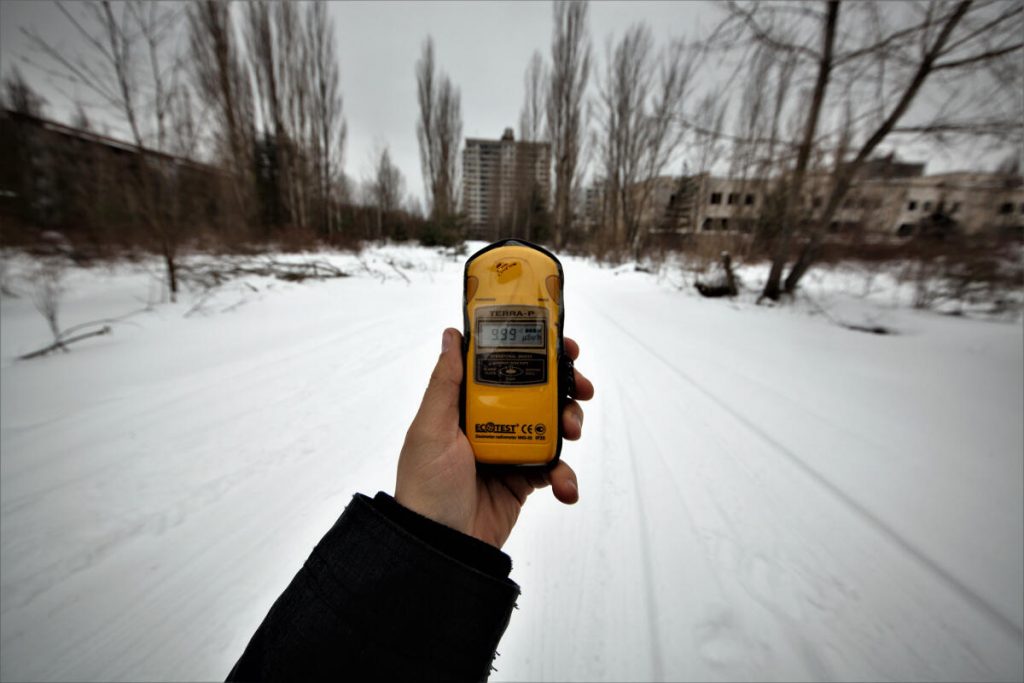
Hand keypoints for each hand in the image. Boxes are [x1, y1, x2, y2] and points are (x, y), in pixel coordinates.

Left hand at [395, 328, 594, 547]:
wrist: (440, 547)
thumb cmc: (427, 486)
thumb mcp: (430, 429)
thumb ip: (446, 383)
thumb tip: (452, 335)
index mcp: (466, 405)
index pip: (503, 366)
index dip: (533, 352)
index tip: (561, 345)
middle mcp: (490, 423)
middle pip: (537, 392)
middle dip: (565, 387)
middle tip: (581, 388)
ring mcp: (510, 450)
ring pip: (552, 426)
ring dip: (569, 425)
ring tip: (571, 433)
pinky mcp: (524, 481)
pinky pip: (554, 469)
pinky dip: (565, 476)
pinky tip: (565, 488)